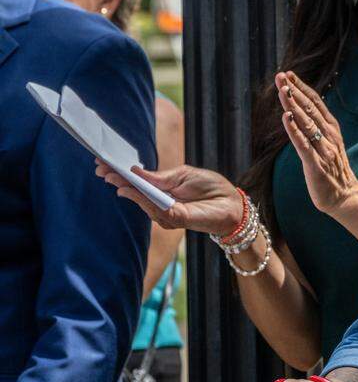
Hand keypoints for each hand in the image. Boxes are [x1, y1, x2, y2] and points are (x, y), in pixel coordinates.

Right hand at [95, 162, 242, 235]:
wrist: (232, 203)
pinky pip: (155, 208)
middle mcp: (161, 203)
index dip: (121, 174)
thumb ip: (160, 177)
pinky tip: (131, 188)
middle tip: (100, 169)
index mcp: (163, 190)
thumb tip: (134, 172)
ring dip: (127, 188)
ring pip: (142, 201)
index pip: (138, 182)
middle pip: (135, 192)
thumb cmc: (211, 187)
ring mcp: (166, 213)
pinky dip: (143, 198)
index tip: (103, 162)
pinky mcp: (176, 219)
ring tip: (112, 175)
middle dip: (117, 180)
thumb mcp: (184, 175)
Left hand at [276, 72, 357, 215]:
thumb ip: (317, 128)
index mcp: (332, 129)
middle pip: (310, 108)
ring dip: (294, 105)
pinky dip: (294, 130)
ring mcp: (323, 149)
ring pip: (306, 123)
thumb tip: (300, 111)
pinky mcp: (315, 164)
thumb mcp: (328, 144)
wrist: (345, 196)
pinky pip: (303, 144)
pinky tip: (286, 118)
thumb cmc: (333, 170)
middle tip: (281, 76)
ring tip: (283, 90)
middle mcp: (329, 135)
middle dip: (294, 91)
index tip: (289, 74)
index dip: (302, 87)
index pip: (315, 103)